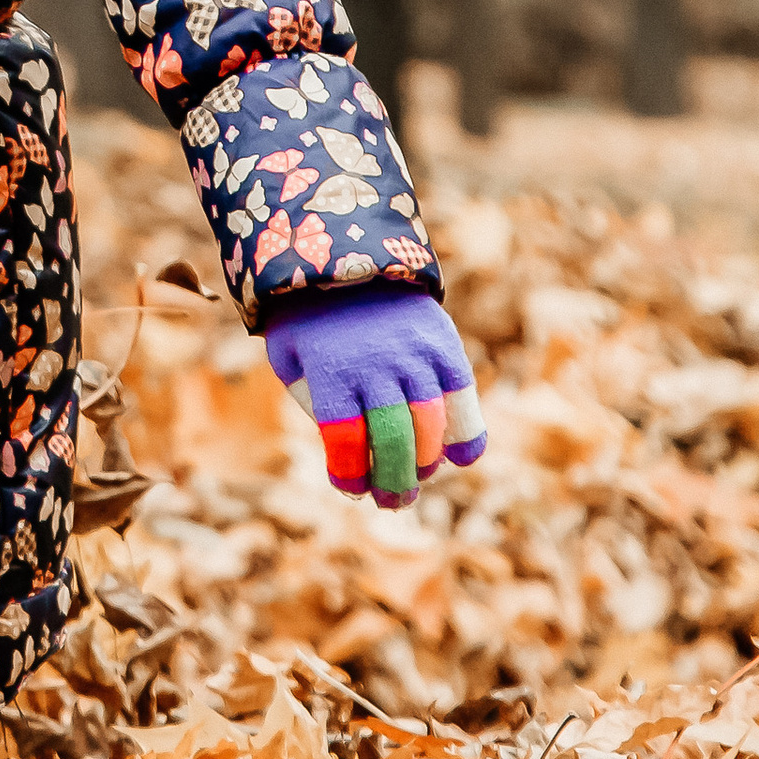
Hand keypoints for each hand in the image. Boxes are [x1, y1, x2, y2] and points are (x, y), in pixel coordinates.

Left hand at [262, 285, 484, 503]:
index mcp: (331, 371)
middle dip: (395, 481)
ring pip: (430, 425)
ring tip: (416, 478)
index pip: (345, 440)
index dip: (350, 473)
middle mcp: (376, 365)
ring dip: (426, 463)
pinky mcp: (443, 346)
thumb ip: (314, 404)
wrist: (349, 257)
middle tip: (394, 501)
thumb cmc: (312, 322)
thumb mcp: (291, 356)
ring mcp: (414, 356)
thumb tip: (352, 457)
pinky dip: (467, 434)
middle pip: (393, 439)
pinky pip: (463, 399)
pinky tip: (460, 456)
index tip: (352, 486)